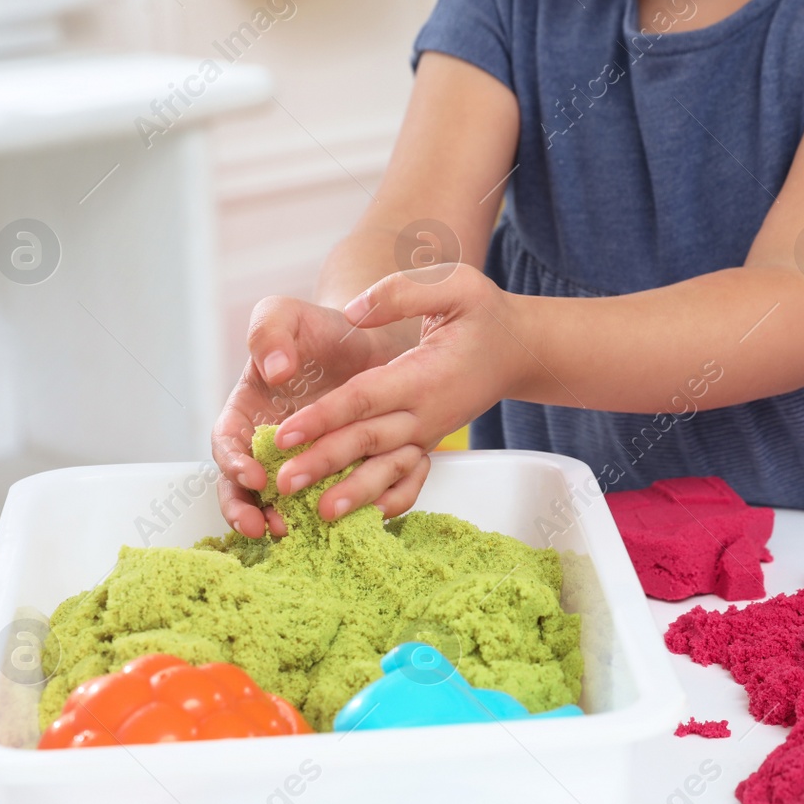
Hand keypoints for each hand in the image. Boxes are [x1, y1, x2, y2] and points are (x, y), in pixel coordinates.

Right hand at [211, 296, 410, 537]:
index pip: (227, 446)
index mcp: (247, 413)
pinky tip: (346, 520)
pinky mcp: (338, 472)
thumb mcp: (286, 315)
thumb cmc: (320, 328)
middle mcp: (270, 445)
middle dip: (248, 511)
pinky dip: (335, 512)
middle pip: (244, 488)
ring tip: (297, 532)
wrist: (370, 341)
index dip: (233, 465)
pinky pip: (331, 498)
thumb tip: (275, 371)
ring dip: (286, 520)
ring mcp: (302, 462)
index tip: (255, 476)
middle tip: (265, 527)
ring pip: (285, 502)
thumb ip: (268, 333)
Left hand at [271, 264, 533, 518]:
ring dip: (352, 491)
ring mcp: (427, 433)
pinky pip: (407, 477)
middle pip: (367, 440)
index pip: (364, 397)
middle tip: (283, 484)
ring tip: (318, 514)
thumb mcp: (454, 284)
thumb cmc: (484, 314)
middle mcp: (426, 412)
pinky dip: (387, 499)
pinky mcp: (427, 442)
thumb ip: (401, 293)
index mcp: (424, 375)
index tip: (285, 433)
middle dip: (324, 462)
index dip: (324, 416)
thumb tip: (352, 312)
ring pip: (385, 467)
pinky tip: (361, 519)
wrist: (519, 350)